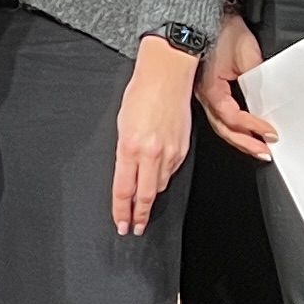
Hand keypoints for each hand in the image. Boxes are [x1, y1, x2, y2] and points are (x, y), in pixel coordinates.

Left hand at [114, 36, 197, 234]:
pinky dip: (162, 177)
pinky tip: (157, 177)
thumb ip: (125, 152)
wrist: (167, 75)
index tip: (121, 224)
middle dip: (138, 216)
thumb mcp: (122, 124)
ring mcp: (169, 152)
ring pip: (159, 185)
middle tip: (135, 228)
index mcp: (129, 147)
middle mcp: (150, 153)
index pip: (123, 190)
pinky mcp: (182, 149)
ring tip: (143, 205)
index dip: (121, 211)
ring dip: (150, 196)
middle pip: (144, 196)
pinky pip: (170, 172)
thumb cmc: (140, 94)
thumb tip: (127, 172)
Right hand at [196, 9, 274, 160]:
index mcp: (211, 89)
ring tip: (259, 147)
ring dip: (241, 138)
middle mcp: (205, 96)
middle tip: (265, 151)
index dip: (253, 127)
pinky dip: (235, 125)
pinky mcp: (209, 89)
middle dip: (246, 142)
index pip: (233, 118)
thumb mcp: (246, 56)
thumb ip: (256, 81)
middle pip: (225, 129)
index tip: (271, 132)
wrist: (208, 14)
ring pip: (222, 125)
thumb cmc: (224, 31)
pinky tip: (246, 130)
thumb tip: (267, 102)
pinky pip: (221, 114)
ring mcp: (205, 94)